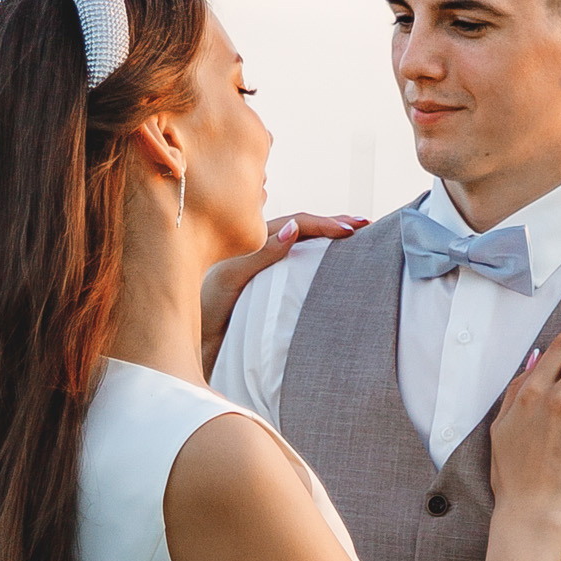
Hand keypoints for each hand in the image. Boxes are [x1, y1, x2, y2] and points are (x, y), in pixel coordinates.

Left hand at [200, 211, 367, 373]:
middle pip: (305, 228)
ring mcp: (268, 267)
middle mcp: (263, 249)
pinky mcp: (270, 287)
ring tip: (358, 235)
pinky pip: (300, 265)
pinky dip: (319, 258)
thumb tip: (294, 228)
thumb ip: (261, 253)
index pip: (298, 223)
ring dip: (330, 238)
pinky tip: (335, 262)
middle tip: (366, 224)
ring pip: (304, 245)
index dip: (325, 224)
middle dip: (335, 224)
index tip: (352, 230)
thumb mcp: (232, 276)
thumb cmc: (208, 306)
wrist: (194, 337)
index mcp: (255, 240)